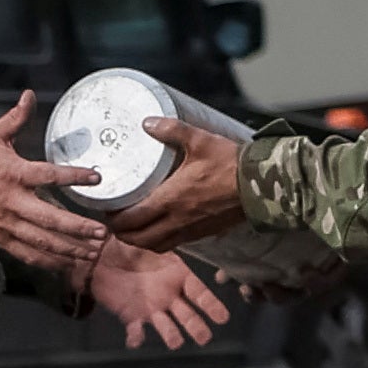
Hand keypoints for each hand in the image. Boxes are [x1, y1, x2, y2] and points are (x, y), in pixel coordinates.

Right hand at [0, 94, 103, 278]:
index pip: (48, 175)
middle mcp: (10, 202)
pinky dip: (48, 261)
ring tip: (93, 252)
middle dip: (76, 227)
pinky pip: (27, 253)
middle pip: (48, 218)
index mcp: (12, 174)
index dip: (73, 176)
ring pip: (40, 240)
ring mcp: (5, 224)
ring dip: (68, 248)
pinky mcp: (0, 239)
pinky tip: (68, 264)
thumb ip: (15, 118)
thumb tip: (29, 95)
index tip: (96, 178)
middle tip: (101, 233)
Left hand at [86, 238, 230, 352]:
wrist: (103, 258)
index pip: (200, 293)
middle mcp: (169, 296)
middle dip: (196, 326)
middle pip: (187, 314)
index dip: (211, 305)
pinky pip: (135, 330)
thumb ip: (159, 243)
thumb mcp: (147, 240)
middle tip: (204, 339)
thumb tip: (170, 231)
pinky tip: (136, 340)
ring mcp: (151, 308)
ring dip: (170, 334)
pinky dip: (136, 336)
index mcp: (178, 276)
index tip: (223, 319)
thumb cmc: (129, 246)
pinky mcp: (132, 316)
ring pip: (165, 325)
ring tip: (176, 343)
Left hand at [105, 115, 251, 256]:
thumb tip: (148, 122)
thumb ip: (172, 130)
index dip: (114, 219)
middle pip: (138, 238)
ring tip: (133, 228)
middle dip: (121, 233)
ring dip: (140, 240)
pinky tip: (159, 229)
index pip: (131, 219)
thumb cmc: (231, 163)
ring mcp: (190, 230)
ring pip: (155, 245)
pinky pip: (173, 244)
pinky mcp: (203, 234)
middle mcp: (177, 220)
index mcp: (170, 200)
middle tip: (115, 221)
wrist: (260, 184)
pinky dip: (160, 242)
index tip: (107, 211)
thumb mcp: (200, 141)